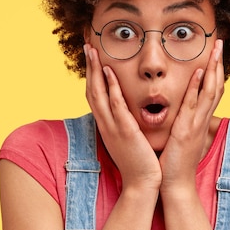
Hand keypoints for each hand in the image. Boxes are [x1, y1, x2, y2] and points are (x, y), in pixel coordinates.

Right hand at [84, 44, 161, 190]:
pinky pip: (116, 106)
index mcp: (107, 125)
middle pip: (91, 90)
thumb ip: (125, 123)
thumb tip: (126, 110)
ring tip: (93, 51)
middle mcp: (105, 124)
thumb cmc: (139, 162)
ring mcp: (113, 127)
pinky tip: (109, 72)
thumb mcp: (128, 138)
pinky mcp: (125, 131)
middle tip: (87, 45)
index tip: (91, 56)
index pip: (95, 95)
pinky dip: (110, 88)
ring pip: (99, 94)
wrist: (142, 184)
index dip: (91, 75)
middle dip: (89, 67)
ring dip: (95, 71)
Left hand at [159, 39, 224, 190]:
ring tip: (215, 49)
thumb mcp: (182, 138)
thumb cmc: (175, 163)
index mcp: (199, 120)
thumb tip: (182, 114)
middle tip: (219, 42)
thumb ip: (184, 124)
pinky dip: (196, 88)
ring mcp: (196, 124)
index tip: (215, 53)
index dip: (215, 71)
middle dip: (219, 63)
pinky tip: (198, 72)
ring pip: (209, 91)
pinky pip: (193, 105)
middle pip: (216, 86)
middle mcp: (201, 120)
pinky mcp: (186, 130)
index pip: (211, 91)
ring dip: (213, 69)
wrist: (175, 185)